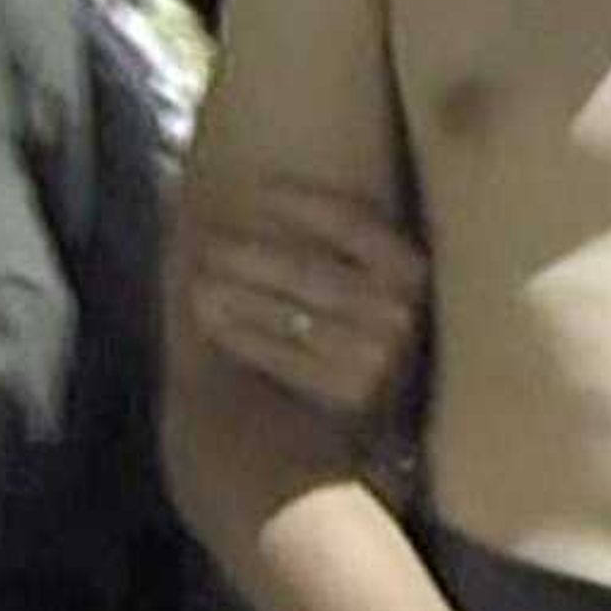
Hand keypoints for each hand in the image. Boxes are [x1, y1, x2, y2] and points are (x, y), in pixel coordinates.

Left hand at [183, 176, 426, 426]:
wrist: (383, 418)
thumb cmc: (366, 332)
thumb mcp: (373, 281)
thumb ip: (337, 242)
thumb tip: (263, 193)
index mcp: (412, 271)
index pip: (350, 221)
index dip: (300, 203)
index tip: (258, 193)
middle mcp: (400, 312)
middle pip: (306, 269)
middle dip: (249, 254)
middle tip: (209, 243)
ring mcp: (376, 357)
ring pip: (287, 312)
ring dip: (234, 294)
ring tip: (198, 281)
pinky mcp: (347, 394)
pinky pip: (279, 353)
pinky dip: (239, 333)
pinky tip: (212, 319)